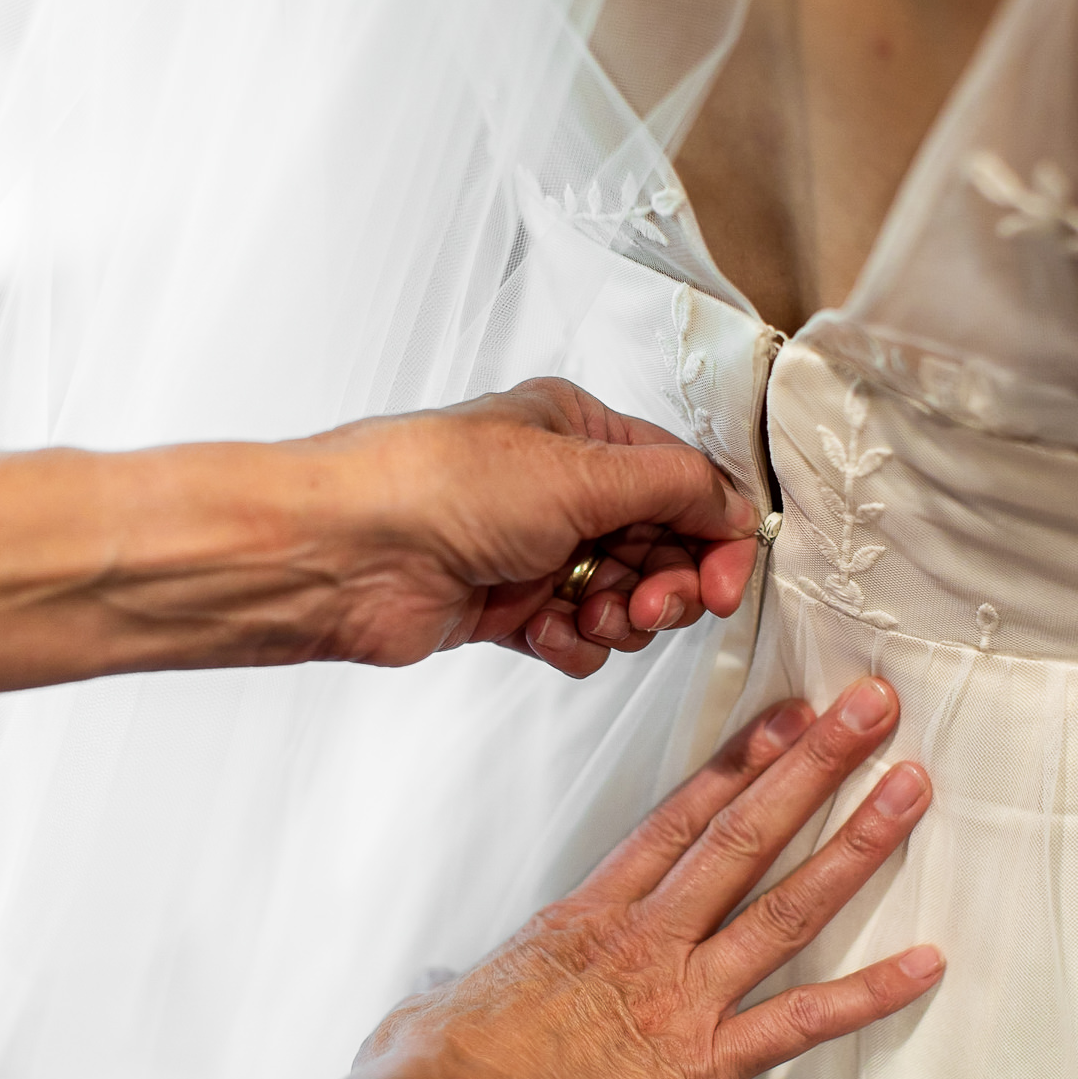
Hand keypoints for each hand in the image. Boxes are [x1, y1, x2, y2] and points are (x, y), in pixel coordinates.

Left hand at [295, 377, 760, 675]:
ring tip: (589, 615)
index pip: (683, 483)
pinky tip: (543, 632)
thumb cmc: (435, 486)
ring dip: (620, 618)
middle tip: (652, 605)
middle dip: (667, 585)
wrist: (344, 555)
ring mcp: (534, 550)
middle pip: (661, 547)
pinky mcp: (508, 607)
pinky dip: (573, 644)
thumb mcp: (579, 470)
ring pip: (623, 598)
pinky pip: (577, 638)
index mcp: (580, 433)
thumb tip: (733, 505)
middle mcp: (560, 488)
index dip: (715, 536)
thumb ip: (675, 486)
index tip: (725, 581)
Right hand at [344, 678, 938, 1078]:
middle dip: (813, 765)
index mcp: (586, 916)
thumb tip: (449, 997)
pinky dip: (869, 994)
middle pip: (744, 833)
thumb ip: (467, 988)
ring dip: (855, 842)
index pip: (679, 818)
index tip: (783, 719)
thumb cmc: (437, 1076)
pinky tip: (922, 964)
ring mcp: (681, 996)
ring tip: (906, 789)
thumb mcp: (446, 1008)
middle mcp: (645, 940)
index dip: (740, 761)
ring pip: (785, 904)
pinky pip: (801, 1022)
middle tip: (868, 712)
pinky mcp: (703, 1065)